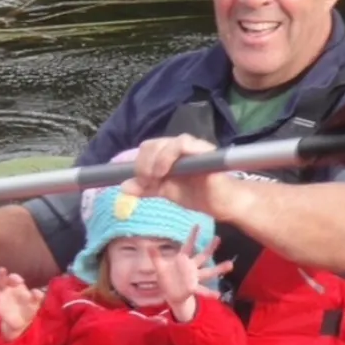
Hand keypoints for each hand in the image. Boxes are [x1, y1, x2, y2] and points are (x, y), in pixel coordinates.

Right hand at [0, 268, 45, 338]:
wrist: (22, 322)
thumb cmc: (30, 309)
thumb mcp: (36, 303)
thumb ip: (37, 296)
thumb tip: (36, 291)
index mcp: (17, 287)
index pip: (14, 279)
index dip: (14, 278)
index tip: (16, 279)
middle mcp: (7, 290)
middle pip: (2, 280)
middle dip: (1, 275)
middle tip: (1, 270)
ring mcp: (1, 298)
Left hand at [123, 134, 238, 218]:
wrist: (221, 203)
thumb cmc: (196, 194)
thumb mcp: (165, 192)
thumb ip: (146, 188)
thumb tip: (124, 187)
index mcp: (168, 154)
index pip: (147, 148)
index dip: (139, 163)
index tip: (139, 182)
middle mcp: (179, 147)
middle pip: (154, 143)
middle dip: (144, 162)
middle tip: (146, 180)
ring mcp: (192, 147)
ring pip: (168, 141)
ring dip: (156, 159)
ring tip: (156, 176)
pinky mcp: (204, 150)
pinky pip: (184, 143)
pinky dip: (170, 155)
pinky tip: (166, 171)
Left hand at [149, 227, 233, 321]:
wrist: (171, 293)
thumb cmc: (167, 277)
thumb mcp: (160, 267)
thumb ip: (156, 256)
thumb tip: (148, 245)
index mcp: (183, 260)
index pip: (188, 246)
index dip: (192, 236)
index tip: (197, 225)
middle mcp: (191, 267)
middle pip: (203, 256)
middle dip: (210, 248)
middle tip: (218, 238)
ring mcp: (194, 277)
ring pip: (208, 272)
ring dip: (219, 269)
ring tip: (230, 265)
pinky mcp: (193, 288)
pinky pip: (203, 290)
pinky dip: (210, 293)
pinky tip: (218, 295)